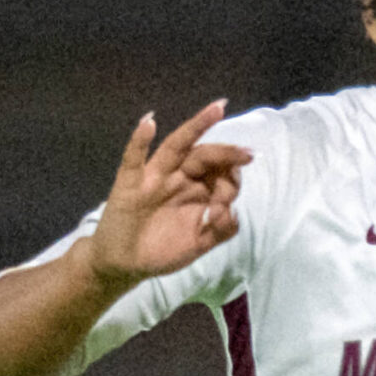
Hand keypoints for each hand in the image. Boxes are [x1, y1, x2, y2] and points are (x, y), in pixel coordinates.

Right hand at [85, 101, 253, 287]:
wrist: (126, 266)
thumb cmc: (163, 250)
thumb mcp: (198, 244)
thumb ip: (219, 231)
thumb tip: (234, 213)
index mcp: (195, 189)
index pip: (220, 175)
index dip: (232, 182)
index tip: (232, 202)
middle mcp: (177, 177)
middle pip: (204, 156)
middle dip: (227, 153)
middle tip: (249, 154)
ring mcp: (153, 177)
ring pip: (176, 146)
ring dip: (196, 126)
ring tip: (217, 110)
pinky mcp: (129, 184)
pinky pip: (133, 159)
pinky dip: (139, 140)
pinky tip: (148, 123)